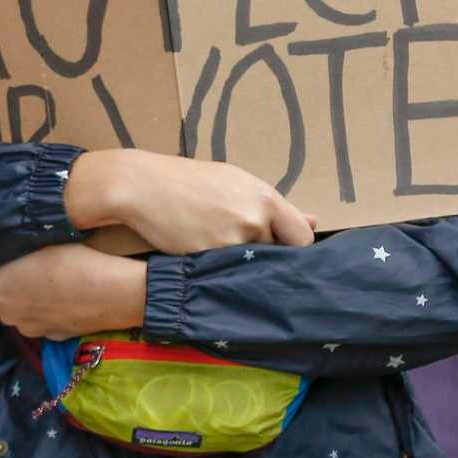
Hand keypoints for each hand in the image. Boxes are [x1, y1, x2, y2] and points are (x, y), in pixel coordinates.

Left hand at [0, 243, 145, 339]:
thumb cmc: (73, 258)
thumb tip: (6, 252)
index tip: (6, 263)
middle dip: (10, 288)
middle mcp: (7, 314)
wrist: (113, 291)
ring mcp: (31, 330)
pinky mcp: (53, 338)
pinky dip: (49, 313)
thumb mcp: (38, 242)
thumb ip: (14, 251)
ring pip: (22, 313)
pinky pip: (42, 322)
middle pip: (0, 300)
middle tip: (33, 269)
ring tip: (54, 283)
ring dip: (30, 302)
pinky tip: (68, 299)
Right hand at [65, 151, 314, 254]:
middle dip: (267, 259)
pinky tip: (200, 254)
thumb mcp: (234, 183)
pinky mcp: (208, 257)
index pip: (303, 237)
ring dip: (241, 265)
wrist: (142, 185)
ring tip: (214, 247)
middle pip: (280, 257)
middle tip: (244, 252)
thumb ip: (272, 206)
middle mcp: (254, 218)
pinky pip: (225, 275)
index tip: (281, 253)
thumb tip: (315, 220)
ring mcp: (231, 240)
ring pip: (251, 268)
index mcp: (264, 197)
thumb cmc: (189, 182)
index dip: (295, 250)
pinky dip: (218, 272)